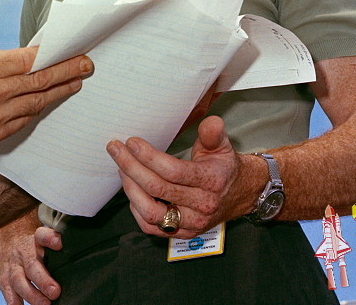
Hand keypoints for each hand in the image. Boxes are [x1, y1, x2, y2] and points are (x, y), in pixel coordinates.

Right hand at [0, 48, 92, 148]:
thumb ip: (5, 60)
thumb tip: (37, 57)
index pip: (29, 61)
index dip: (55, 57)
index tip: (73, 51)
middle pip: (38, 83)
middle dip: (67, 73)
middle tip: (86, 66)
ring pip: (36, 103)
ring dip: (59, 92)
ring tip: (75, 82)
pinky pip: (25, 120)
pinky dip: (38, 108)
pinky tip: (49, 100)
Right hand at [0, 213, 62, 304]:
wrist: (8, 238)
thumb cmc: (34, 244)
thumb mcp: (44, 239)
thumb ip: (57, 246)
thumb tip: (78, 255)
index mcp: (36, 240)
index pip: (42, 235)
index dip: (50, 238)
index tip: (59, 244)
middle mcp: (23, 252)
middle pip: (32, 265)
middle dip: (43, 280)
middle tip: (55, 291)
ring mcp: (12, 266)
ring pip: (18, 280)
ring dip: (31, 294)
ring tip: (45, 304)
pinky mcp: (3, 279)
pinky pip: (8, 291)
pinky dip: (14, 301)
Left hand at [106, 116, 244, 238]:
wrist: (239, 195)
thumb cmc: (224, 168)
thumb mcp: (223, 146)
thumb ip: (213, 134)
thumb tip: (212, 121)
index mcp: (210, 181)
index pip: (174, 171)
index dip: (149, 157)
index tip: (132, 142)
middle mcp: (201, 206)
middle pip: (158, 189)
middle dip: (131, 167)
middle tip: (116, 150)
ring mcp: (191, 223)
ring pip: (152, 212)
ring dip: (131, 189)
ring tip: (121, 169)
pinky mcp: (183, 233)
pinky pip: (153, 228)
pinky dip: (136, 211)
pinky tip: (131, 190)